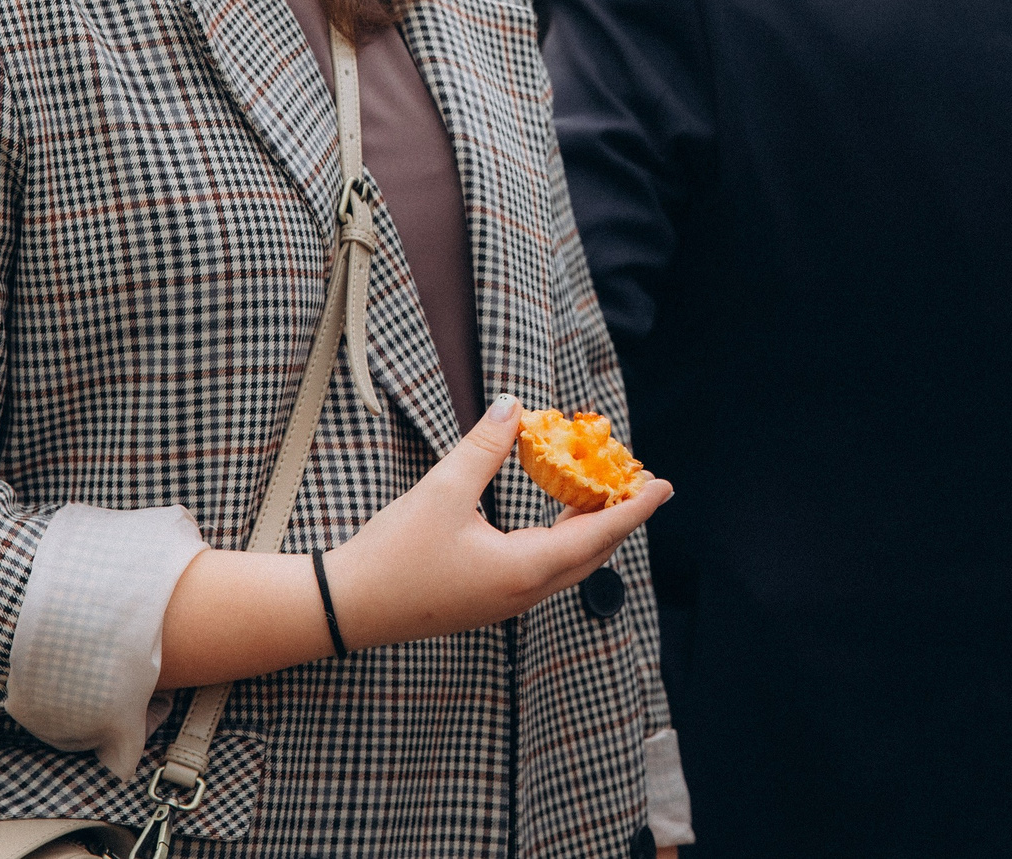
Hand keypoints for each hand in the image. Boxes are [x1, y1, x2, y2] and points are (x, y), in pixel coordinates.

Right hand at [325, 394, 669, 647]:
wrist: (346, 607)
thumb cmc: (393, 554)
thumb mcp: (442, 491)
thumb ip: (485, 447)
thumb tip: (514, 406)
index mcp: (523, 571)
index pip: (597, 535)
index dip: (634, 508)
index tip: (665, 486)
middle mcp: (523, 593)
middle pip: (590, 554)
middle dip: (619, 517)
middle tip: (642, 483)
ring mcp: (505, 602)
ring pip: (568, 564)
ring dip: (591, 529)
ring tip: (606, 493)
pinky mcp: (487, 600)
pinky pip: (545, 569)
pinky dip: (563, 540)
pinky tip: (558, 518)